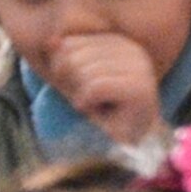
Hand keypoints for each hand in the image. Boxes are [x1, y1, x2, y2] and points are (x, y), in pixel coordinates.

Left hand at [43, 31, 165, 145]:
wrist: (130, 150)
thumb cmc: (104, 115)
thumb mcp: (79, 81)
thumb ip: (66, 58)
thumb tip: (50, 41)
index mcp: (121, 43)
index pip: (71, 44)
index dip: (61, 70)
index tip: (77, 90)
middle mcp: (134, 51)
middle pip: (75, 56)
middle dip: (71, 83)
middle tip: (87, 101)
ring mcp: (140, 69)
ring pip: (83, 71)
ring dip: (81, 96)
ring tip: (96, 107)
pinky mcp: (139, 88)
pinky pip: (95, 87)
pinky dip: (87, 103)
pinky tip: (96, 112)